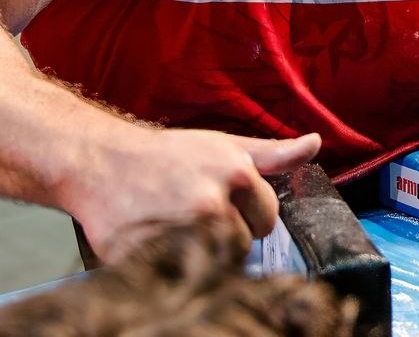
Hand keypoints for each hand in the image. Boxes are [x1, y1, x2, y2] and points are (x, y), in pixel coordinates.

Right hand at [58, 127, 320, 262]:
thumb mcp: (223, 145)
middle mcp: (211, 203)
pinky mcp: (151, 256)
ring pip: (217, 262)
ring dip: (204, 251)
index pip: (268, 218)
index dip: (248, 213)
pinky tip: (160, 240)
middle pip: (243, 243)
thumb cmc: (167, 154)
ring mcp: (181, 232)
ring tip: (179, 224)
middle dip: (227, 233)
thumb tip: (315, 145)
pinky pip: (182, 274)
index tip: (224, 202)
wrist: (102, 163)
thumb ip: (273, 153)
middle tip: (196, 213)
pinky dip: (174, 264)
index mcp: (235, 174)